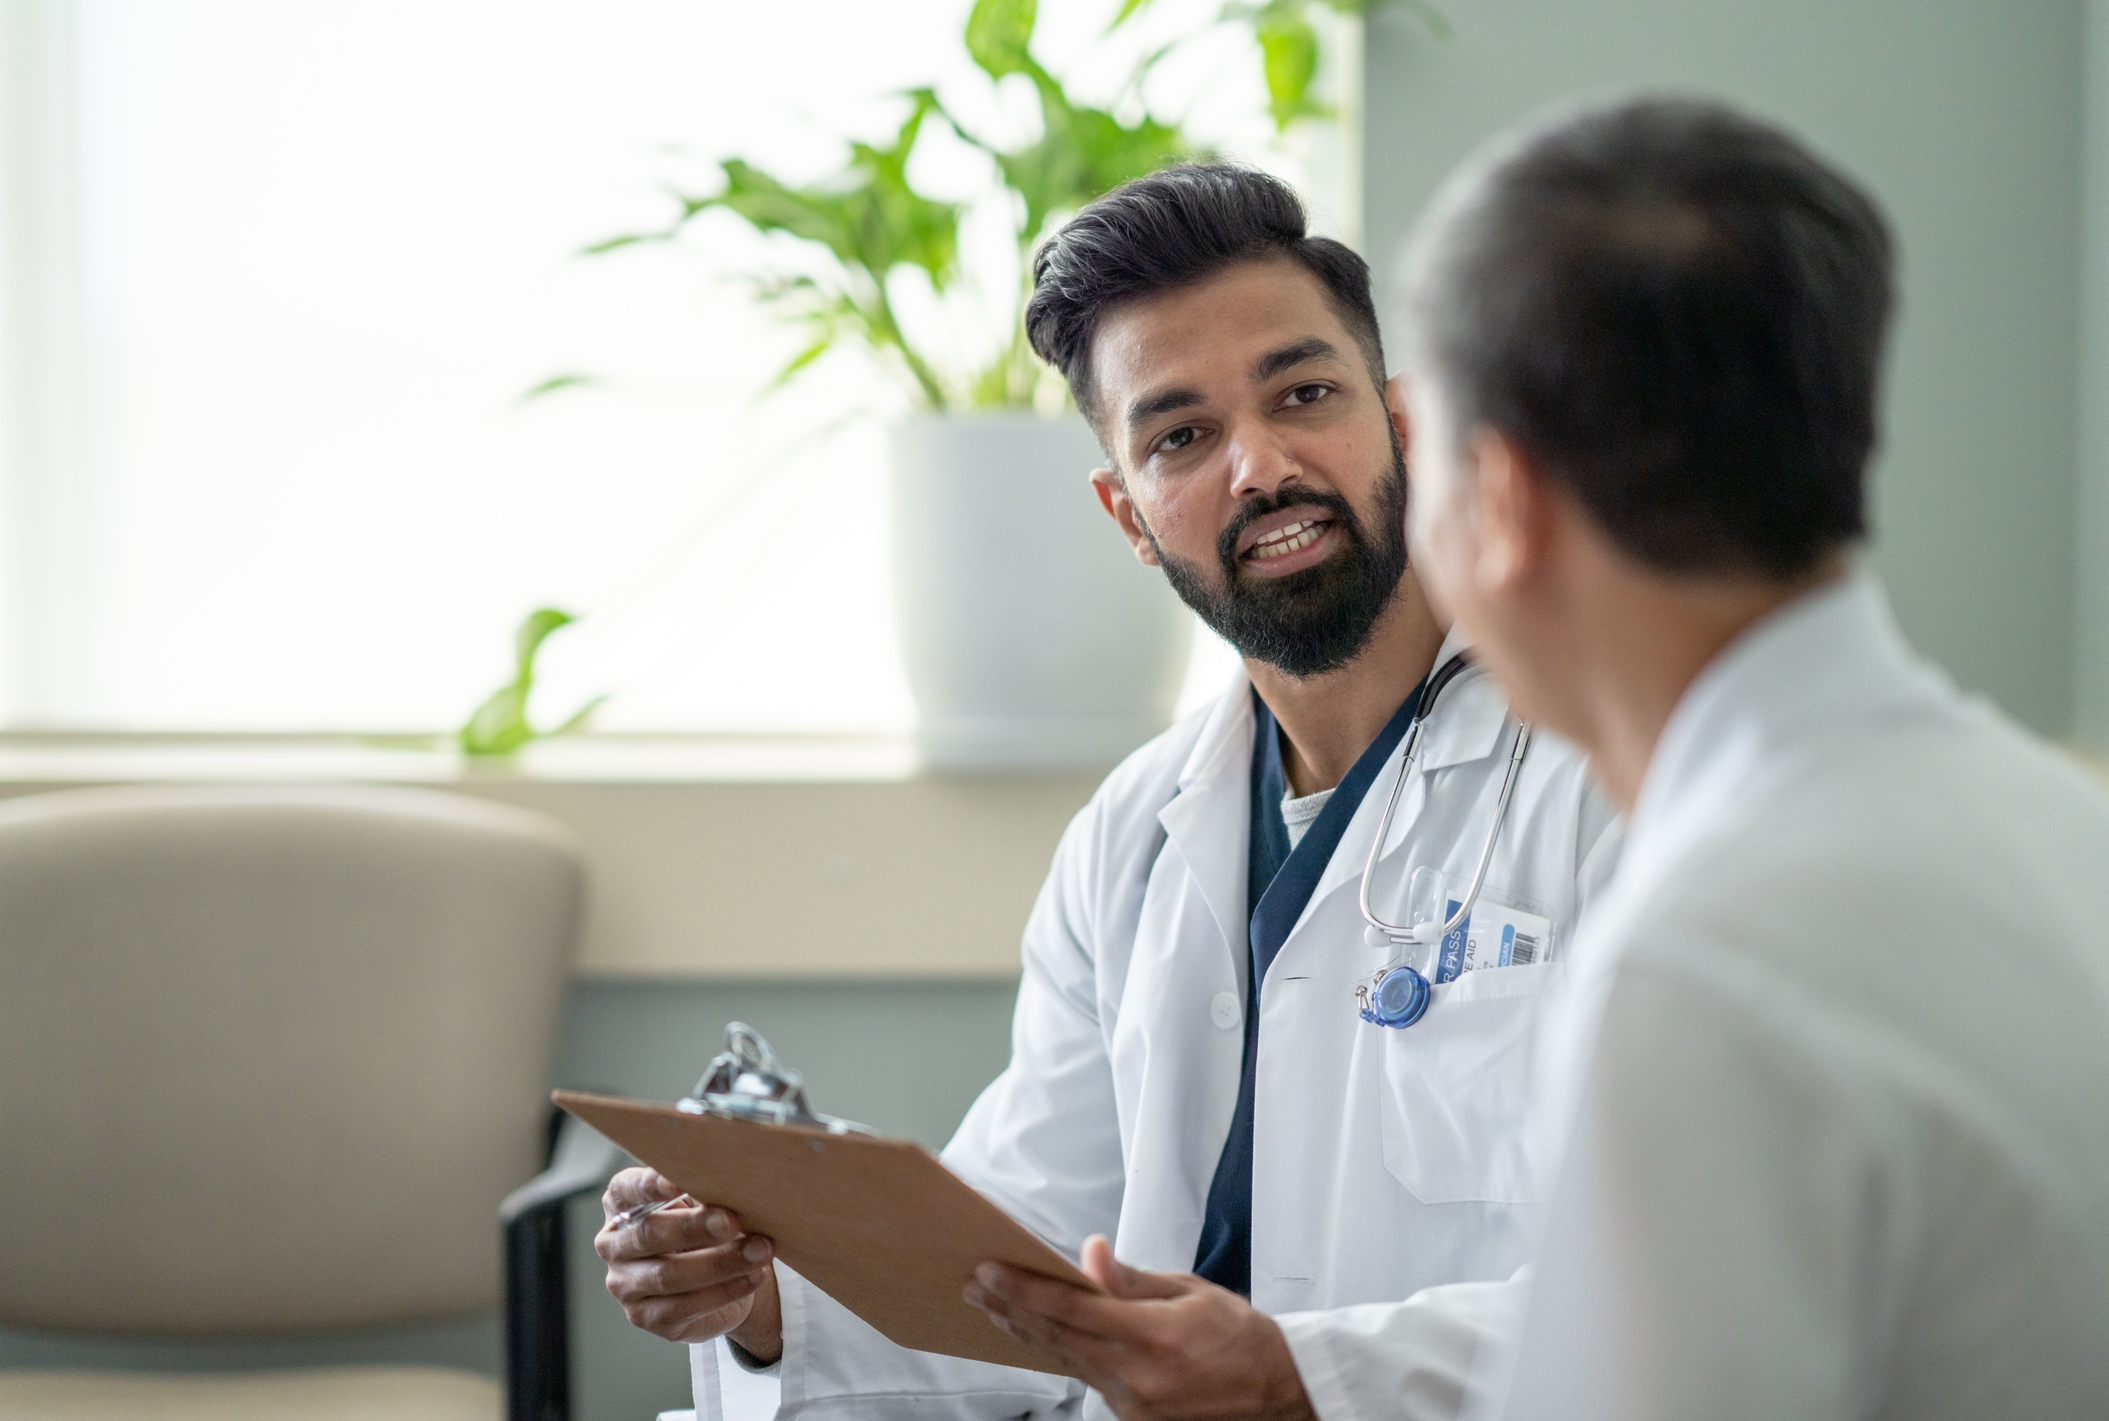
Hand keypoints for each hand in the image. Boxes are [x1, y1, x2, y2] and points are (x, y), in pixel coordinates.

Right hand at [596, 1167, 782, 1361]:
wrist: (721, 1279)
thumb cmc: (708, 1228)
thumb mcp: (705, 1204)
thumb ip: (706, 1194)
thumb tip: (730, 1185)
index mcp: (622, 1205)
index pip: (626, 1190)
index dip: (650, 1185)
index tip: (680, 1182)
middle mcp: (614, 1244)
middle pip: (649, 1234)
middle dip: (694, 1227)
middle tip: (732, 1221)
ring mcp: (625, 1285)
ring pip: (668, 1275)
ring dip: (720, 1263)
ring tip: (759, 1251)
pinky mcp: (646, 1317)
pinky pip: (684, 1306)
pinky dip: (724, 1291)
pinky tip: (753, 1277)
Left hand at [963, 1235, 1314, 1420]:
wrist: (1278, 1393)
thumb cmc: (1239, 1335)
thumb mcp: (1191, 1291)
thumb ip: (1132, 1279)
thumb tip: (1089, 1256)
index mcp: (1153, 1336)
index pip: (1071, 1307)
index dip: (1024, 1288)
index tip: (989, 1270)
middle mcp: (1137, 1376)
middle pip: (1056, 1337)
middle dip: (1010, 1308)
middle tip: (974, 1286)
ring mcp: (1132, 1404)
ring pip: (1064, 1360)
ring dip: (1025, 1332)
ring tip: (993, 1307)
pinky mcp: (1133, 1419)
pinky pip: (1085, 1380)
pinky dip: (1058, 1353)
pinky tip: (1037, 1336)